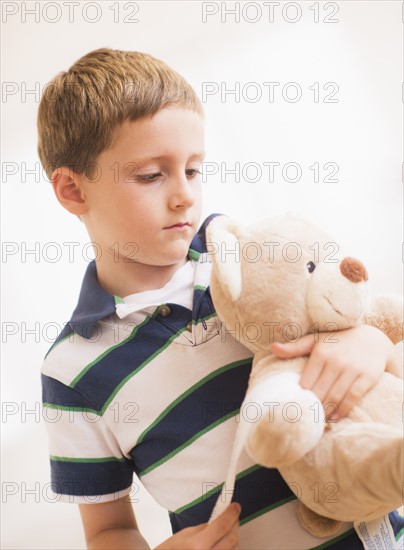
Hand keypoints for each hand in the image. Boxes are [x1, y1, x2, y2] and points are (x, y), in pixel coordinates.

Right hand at [155, 502, 240, 549]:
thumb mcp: (186, 534)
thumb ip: (206, 528)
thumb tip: (223, 520)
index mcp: (198, 545)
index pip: (222, 526)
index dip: (231, 514)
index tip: (235, 506)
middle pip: (232, 539)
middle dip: (235, 525)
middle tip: (233, 516)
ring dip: (234, 539)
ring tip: (228, 531)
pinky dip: (230, 549)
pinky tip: (225, 544)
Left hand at [271, 324, 394, 419]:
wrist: (372, 339)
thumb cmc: (338, 340)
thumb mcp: (316, 339)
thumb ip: (295, 347)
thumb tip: (273, 348)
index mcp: (321, 352)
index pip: (306, 381)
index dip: (300, 396)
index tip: (295, 407)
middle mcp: (336, 361)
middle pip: (320, 391)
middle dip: (312, 407)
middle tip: (305, 419)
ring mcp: (352, 369)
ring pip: (335, 396)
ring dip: (326, 411)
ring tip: (318, 420)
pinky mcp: (367, 377)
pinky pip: (353, 397)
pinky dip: (343, 410)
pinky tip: (335, 417)